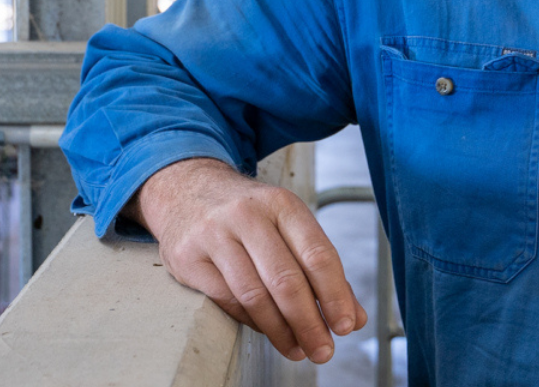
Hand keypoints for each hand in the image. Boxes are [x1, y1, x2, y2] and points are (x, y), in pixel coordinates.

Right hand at [129, 157, 367, 362]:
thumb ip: (320, 268)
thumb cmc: (246, 213)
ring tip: (297, 349)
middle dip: (309, 322)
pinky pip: (227, 300)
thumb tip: (353, 316)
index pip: (317, 254)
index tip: (345, 325)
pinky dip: (252, 322)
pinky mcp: (189, 258)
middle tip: (323, 350)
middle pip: (286, 280)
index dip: (335, 295)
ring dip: (280, 331)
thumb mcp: (287, 223)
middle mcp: (247, 216)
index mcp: (281, 204)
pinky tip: (267, 331)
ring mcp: (214, 235)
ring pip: (254, 295)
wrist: (185, 188)